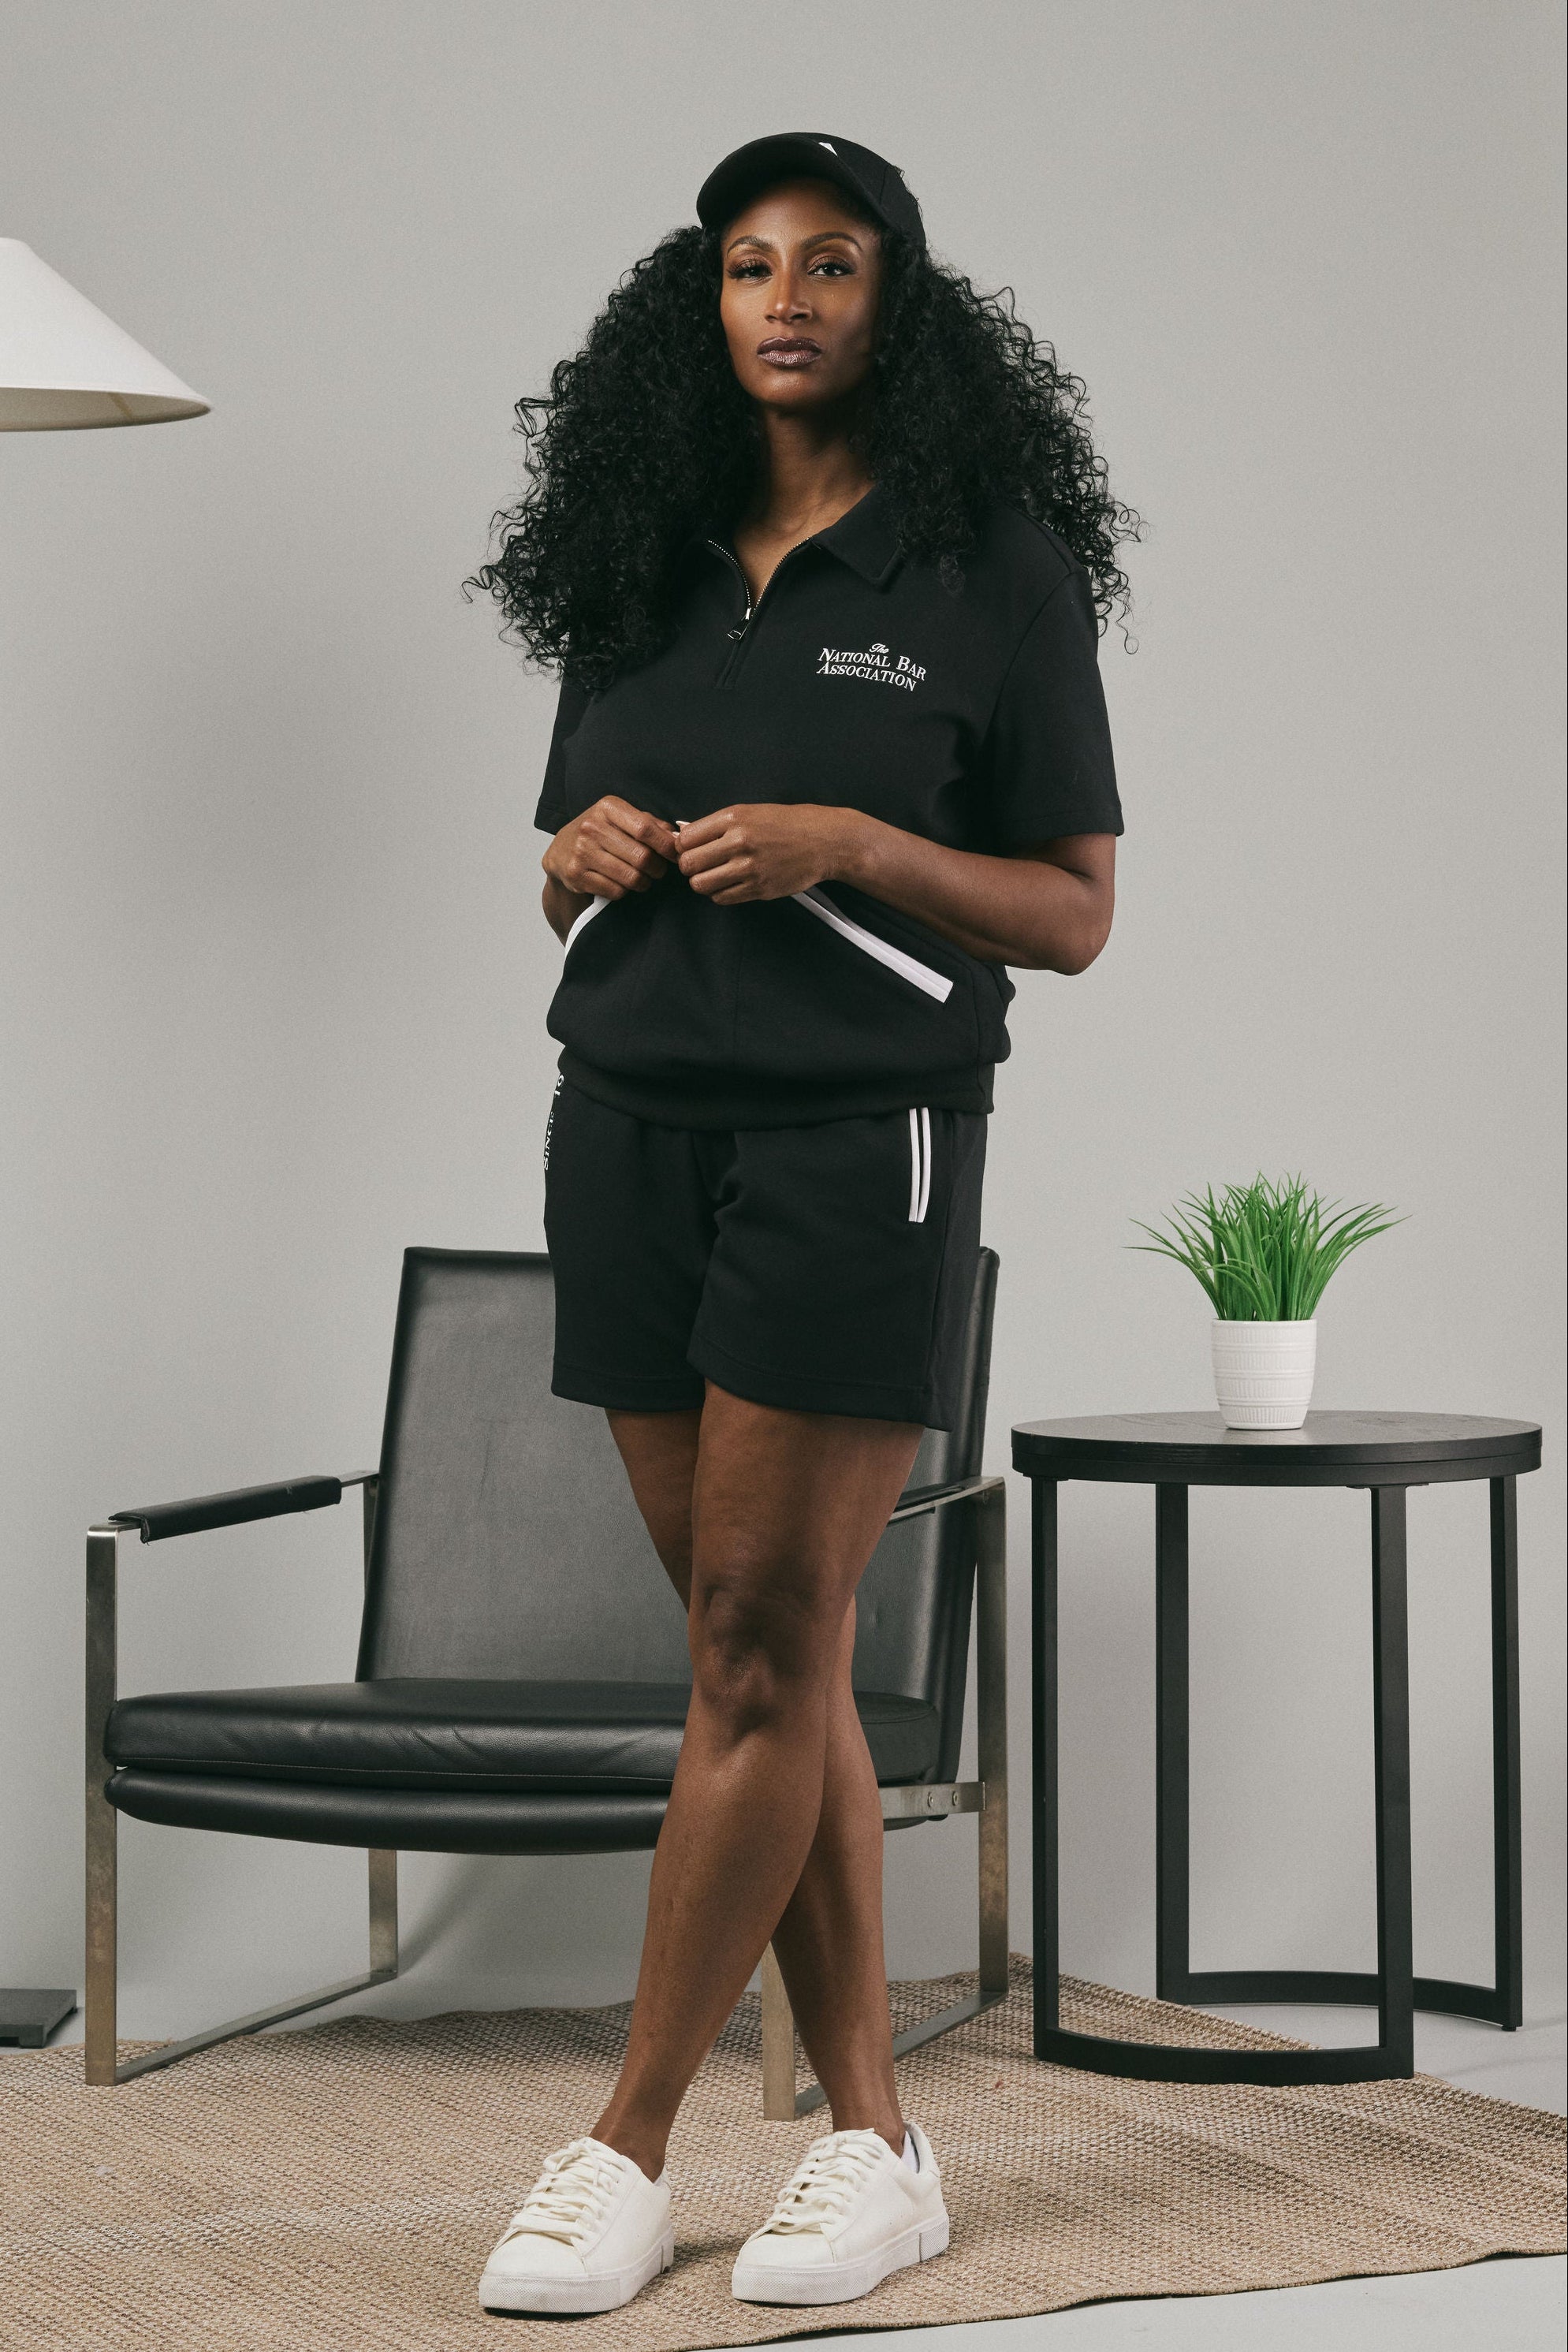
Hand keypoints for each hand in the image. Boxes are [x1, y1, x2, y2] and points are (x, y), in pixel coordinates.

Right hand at [543, 797, 678, 899]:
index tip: (675, 855)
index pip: (645, 828)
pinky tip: (622, 883)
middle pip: (642, 857)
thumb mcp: (622, 818)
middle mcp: (591, 827)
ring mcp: (581, 852)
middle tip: (658, 870)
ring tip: (642, 878)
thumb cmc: (600, 833)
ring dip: (643, 882)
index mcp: (607, 808)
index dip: (666, 845)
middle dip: (657, 868)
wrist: (560, 852)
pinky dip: (625, 891)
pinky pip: (616, 891)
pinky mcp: (576, 875)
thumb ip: (651, 824)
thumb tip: (678, 837)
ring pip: (631, 877)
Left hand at [674, 803, 867, 903]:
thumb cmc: (787, 824)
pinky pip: (722, 898)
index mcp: (734, 818)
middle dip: (689, 867)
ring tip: (714, 876)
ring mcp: (749, 867)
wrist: (824, 841)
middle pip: (689, 864)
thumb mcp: (750, 812)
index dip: (683, 847)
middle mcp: (739, 842)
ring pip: (701, 885)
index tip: (691, 849)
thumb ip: (717, 825)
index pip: (686, 839)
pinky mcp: (758, 888)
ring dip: (702, 882)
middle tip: (700, 865)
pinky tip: (730, 884)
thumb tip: (684, 837)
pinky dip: (720, 894)